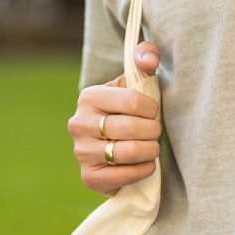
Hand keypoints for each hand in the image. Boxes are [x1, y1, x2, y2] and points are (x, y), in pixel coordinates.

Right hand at [68, 40, 162, 196]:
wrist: (112, 142)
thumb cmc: (129, 107)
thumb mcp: (135, 80)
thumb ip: (145, 57)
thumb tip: (149, 60)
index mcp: (89, 96)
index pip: (132, 101)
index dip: (152, 109)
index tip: (154, 112)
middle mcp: (78, 123)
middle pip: (130, 128)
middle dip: (152, 131)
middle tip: (156, 132)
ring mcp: (81, 152)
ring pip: (127, 152)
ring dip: (149, 150)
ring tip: (153, 147)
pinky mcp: (88, 176)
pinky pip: (122, 176)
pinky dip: (142, 170)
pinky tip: (147, 164)